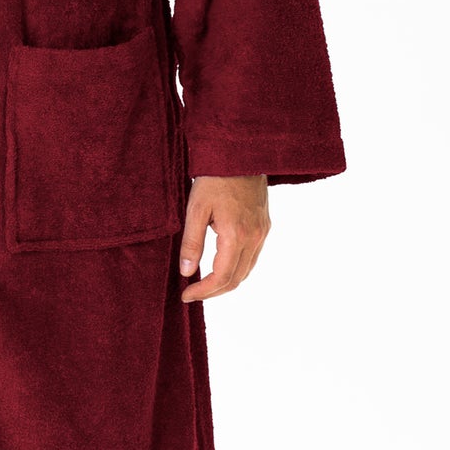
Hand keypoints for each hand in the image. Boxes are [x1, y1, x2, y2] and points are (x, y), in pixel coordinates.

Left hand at [179, 174, 269, 300]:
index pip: (222, 277)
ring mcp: (262, 232)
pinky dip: (237, 268)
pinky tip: (221, 265)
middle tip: (191, 293)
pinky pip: (252, 257)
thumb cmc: (215, 178)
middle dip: (213, 291)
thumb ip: (192, 242)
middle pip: (236, 279)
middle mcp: (255, 238)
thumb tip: (187, 272)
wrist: (240, 154)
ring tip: (204, 283)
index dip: (203, 291)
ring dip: (226, 281)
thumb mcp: (196, 208)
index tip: (185, 295)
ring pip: (246, 270)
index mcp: (237, 235)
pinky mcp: (264, 226)